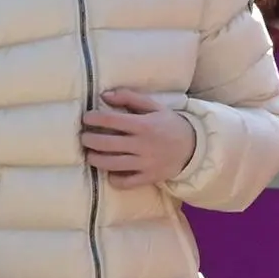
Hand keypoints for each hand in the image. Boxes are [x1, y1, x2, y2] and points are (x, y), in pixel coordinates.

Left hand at [80, 87, 195, 189]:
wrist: (195, 147)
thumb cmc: (169, 124)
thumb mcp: (154, 106)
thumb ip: (129, 97)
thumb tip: (103, 95)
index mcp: (143, 125)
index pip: (110, 120)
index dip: (93, 118)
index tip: (86, 118)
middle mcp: (143, 145)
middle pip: (106, 144)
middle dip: (88, 140)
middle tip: (83, 137)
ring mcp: (146, 163)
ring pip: (111, 164)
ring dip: (94, 159)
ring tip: (89, 154)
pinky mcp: (149, 178)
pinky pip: (126, 182)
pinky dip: (113, 179)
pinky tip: (108, 172)